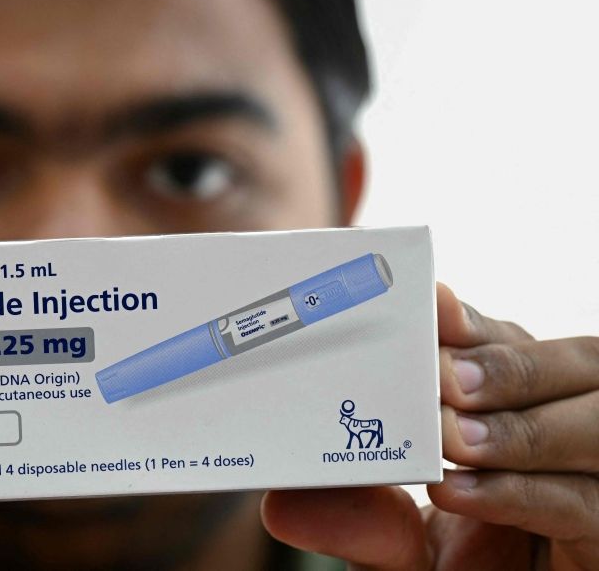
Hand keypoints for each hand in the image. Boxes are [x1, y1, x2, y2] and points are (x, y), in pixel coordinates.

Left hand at [261, 283, 598, 569]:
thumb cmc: (458, 559)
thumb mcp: (397, 537)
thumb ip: (358, 517)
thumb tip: (280, 506)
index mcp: (514, 400)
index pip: (503, 340)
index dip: (468, 320)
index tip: (428, 303)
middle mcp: (566, 422)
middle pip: (572, 363)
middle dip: (504, 366)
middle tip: (442, 376)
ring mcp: (594, 475)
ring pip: (593, 424)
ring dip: (519, 426)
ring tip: (452, 436)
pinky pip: (580, 503)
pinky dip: (519, 493)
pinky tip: (461, 491)